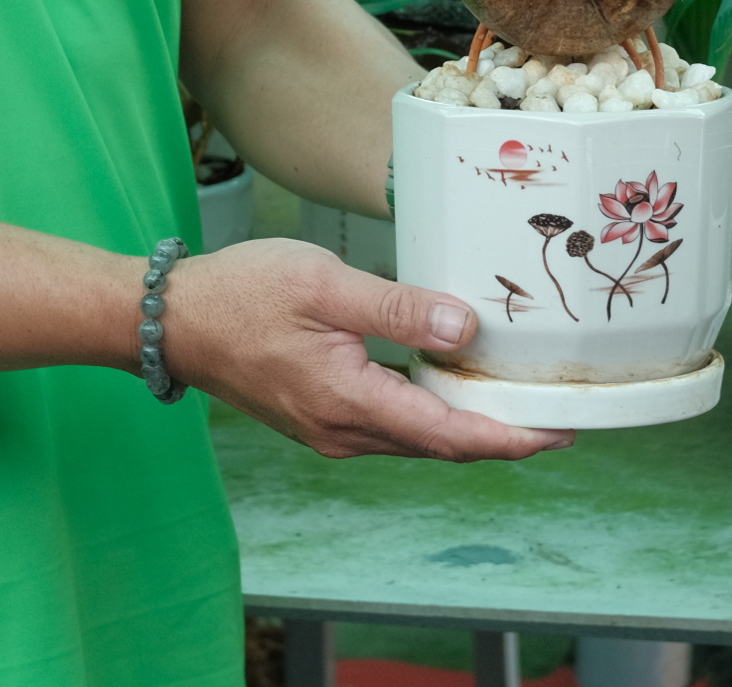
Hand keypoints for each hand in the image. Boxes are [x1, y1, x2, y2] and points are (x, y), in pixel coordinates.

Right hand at [158, 238, 573, 461]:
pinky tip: (449, 382)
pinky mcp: (319, 417)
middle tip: (555, 411)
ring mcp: (329, 431)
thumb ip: (397, 308)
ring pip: (417, 439)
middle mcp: (343, 432)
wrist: (172, 321)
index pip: (450, 436)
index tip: (559, 431)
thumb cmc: (241, 294)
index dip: (511, 437)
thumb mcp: (324, 284)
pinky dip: (430, 413)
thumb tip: (465, 328)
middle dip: (501, 434)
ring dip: (467, 425)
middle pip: (441, 446)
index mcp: (349, 402)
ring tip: (514, 397)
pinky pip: (391, 427)